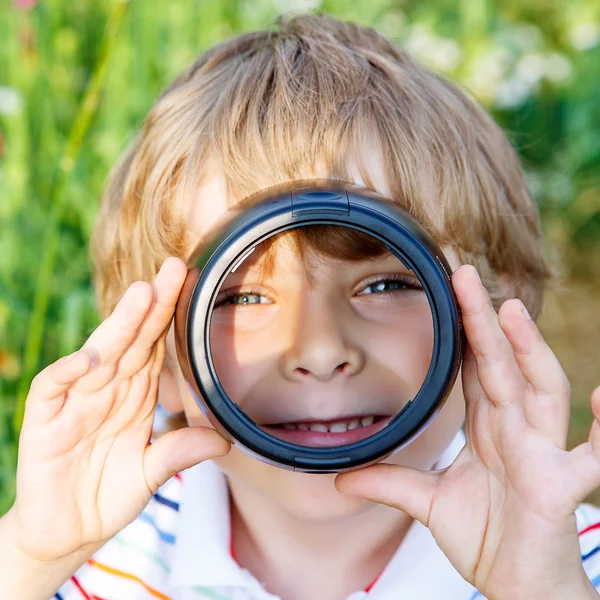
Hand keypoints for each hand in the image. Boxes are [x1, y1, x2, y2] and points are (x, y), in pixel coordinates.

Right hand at [8, 257, 230, 564]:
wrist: (65, 532)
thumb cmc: (107, 495)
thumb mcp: (151, 473)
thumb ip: (179, 453)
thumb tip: (224, 440)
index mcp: (134, 395)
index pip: (154, 347)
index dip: (170, 317)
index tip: (190, 285)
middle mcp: (107, 389)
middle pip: (131, 340)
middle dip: (152, 305)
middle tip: (173, 269)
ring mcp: (76, 401)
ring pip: (99, 354)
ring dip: (119, 326)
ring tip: (141, 296)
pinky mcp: (45, 420)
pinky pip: (54, 387)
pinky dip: (68, 372)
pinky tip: (89, 358)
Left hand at [335, 264, 599, 599]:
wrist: (516, 587)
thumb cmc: (485, 538)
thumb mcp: (428, 503)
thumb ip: (390, 483)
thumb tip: (342, 478)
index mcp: (488, 428)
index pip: (474, 368)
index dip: (462, 332)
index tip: (448, 293)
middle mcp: (516, 431)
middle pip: (501, 365)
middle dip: (484, 322)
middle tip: (466, 276)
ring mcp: (542, 453)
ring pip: (540, 390)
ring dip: (528, 350)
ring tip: (509, 310)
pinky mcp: (562, 487)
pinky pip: (592, 454)